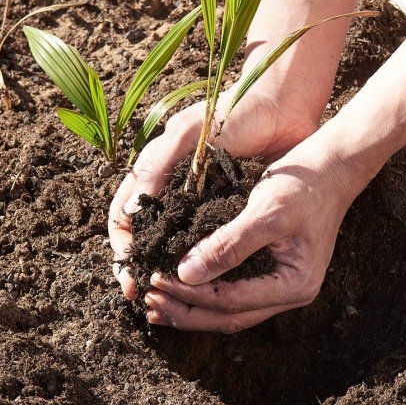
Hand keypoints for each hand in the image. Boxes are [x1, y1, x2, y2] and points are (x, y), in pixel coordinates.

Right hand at [108, 83, 317, 300]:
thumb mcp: (188, 133)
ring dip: (171, 270)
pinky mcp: (229, 208)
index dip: (123, 247)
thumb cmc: (234, 112)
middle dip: (143, 267)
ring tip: (172, 298)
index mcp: (156, 171)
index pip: (124, 216)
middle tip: (147, 298)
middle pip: (146, 236)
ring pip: (177, 244)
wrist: (282, 106)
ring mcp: (201, 201)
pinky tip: (207, 282)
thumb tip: (129, 215)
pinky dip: (205, 261)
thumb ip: (157, 166)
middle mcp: (174, 191)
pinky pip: (211, 241)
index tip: (130, 277)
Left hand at [143, 126, 375, 332]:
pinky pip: (235, 292)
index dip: (191, 294)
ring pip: (231, 310)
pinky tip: (184, 286)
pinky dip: (207, 293)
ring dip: (193, 308)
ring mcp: (283, 283)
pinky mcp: (273, 269)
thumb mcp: (266, 212)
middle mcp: (290, 292)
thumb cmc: (303, 185)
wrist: (330, 167)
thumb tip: (185, 273)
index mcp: (295, 284)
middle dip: (187, 312)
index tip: (156, 279)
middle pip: (229, 317)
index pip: (231, 302)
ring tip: (157, 305)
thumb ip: (230, 245)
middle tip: (148, 304)